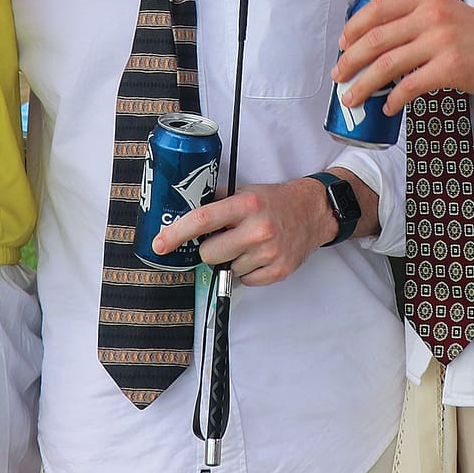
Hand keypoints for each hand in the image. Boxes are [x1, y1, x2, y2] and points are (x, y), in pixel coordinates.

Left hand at [152, 180, 334, 285]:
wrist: (313, 212)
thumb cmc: (274, 201)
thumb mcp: (245, 191)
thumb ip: (216, 201)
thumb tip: (182, 212)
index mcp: (245, 205)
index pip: (203, 220)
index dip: (177, 233)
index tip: (160, 244)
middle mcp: (257, 229)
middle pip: (209, 253)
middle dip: (210, 249)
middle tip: (224, 239)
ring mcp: (269, 252)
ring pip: (227, 269)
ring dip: (232, 260)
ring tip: (248, 244)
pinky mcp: (278, 271)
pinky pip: (245, 281)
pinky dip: (246, 271)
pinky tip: (258, 255)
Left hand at [333, 0, 473, 112]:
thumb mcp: (447, 14)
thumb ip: (417, 20)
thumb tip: (379, 43)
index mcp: (426, 0)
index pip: (376, 9)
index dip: (353, 28)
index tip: (342, 45)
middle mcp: (431, 16)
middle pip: (375, 39)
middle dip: (350, 61)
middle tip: (339, 76)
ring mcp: (441, 42)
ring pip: (386, 65)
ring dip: (363, 84)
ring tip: (353, 97)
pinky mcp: (450, 68)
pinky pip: (409, 87)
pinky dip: (393, 100)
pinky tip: (388, 107)